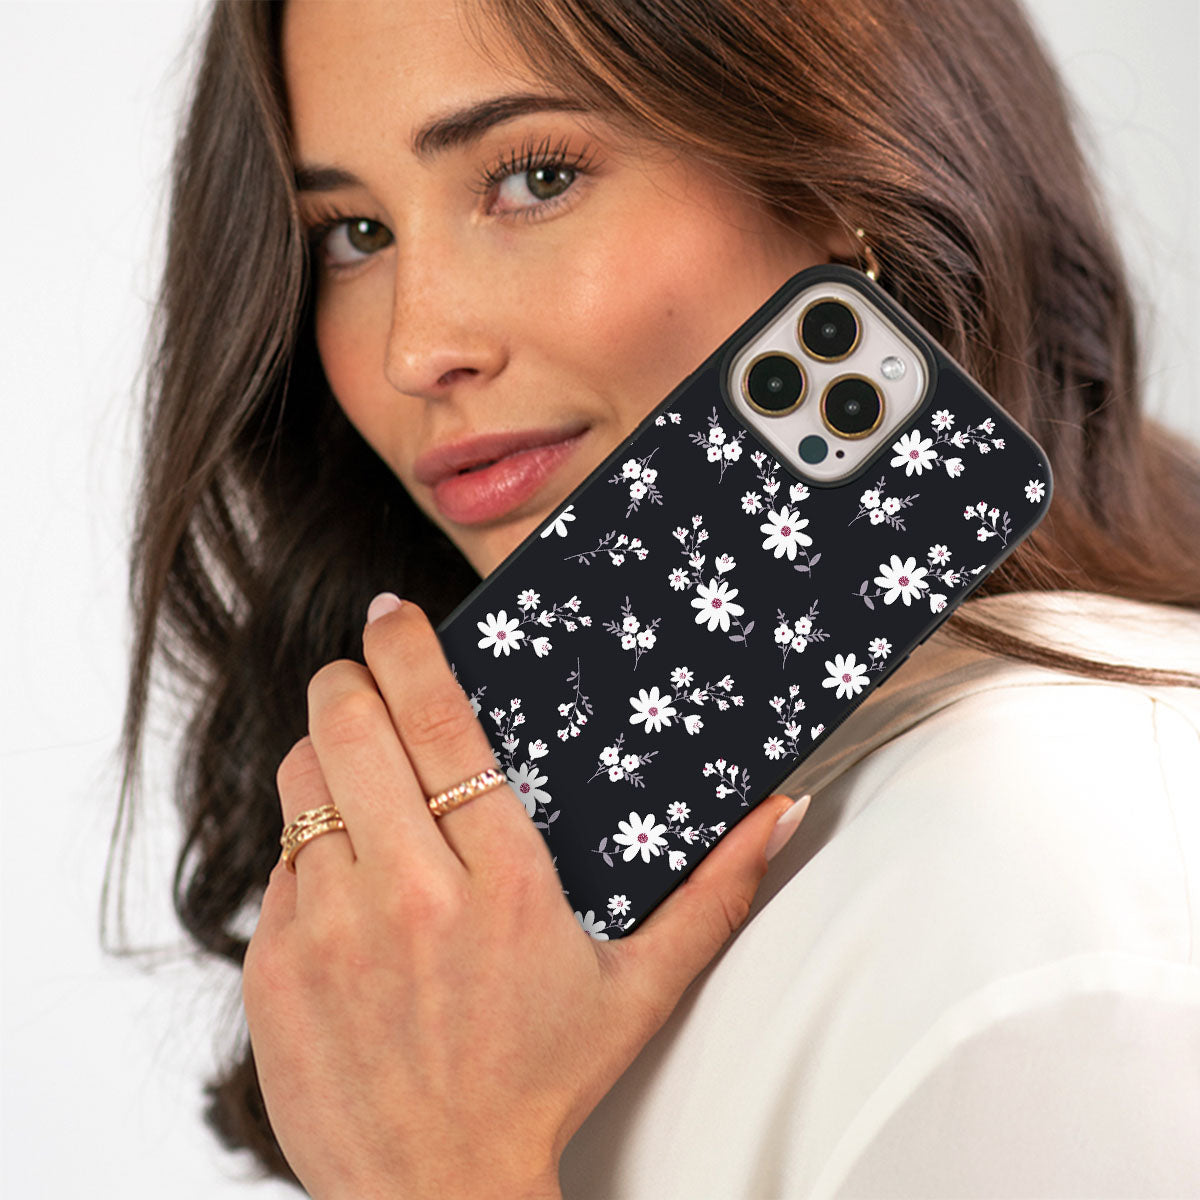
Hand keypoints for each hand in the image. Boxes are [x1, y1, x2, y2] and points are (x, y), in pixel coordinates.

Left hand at [243, 595, 809, 1198]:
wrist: (436, 1193)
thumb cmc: (544, 1082)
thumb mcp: (640, 989)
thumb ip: (715, 893)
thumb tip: (780, 811)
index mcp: (503, 887)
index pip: (439, 726)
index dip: (410, 651)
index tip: (394, 612)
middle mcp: (406, 899)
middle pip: (348, 728)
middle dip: (349, 680)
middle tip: (362, 672)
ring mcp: (328, 932)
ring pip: (301, 783)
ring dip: (324, 755)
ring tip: (362, 773)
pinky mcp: (273, 968)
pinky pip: (279, 864)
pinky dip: (309, 847)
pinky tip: (349, 877)